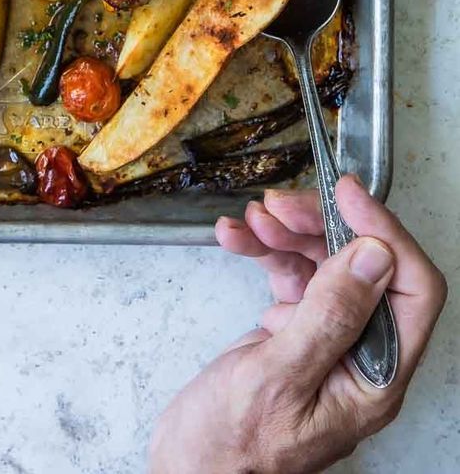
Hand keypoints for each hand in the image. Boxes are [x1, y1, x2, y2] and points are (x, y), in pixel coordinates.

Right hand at [149, 175, 446, 473]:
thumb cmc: (231, 451)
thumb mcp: (278, 378)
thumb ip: (329, 317)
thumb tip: (375, 257)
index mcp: (374, 377)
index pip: (411, 290)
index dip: (385, 233)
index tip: (346, 194)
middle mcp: (358, 358)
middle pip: (364, 268)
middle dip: (323, 225)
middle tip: (281, 204)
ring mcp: (325, 345)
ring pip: (324, 265)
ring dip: (288, 233)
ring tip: (252, 220)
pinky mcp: (292, 335)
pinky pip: (289, 278)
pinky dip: (264, 251)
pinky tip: (237, 239)